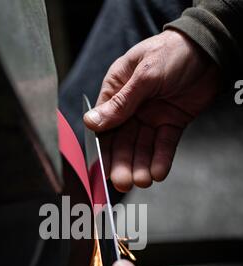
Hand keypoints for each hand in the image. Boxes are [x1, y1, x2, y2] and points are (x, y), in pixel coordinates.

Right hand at [84, 30, 220, 191]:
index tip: (100, 168)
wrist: (209, 50)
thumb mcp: (144, 74)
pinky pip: (164, 145)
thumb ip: (120, 102)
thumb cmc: (173, 51)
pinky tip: (158, 173)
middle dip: (122, 163)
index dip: (101, 147)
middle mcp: (132, 107)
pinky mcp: (171, 123)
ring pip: (142, 147)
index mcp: (118, 90)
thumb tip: (90, 122)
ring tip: (142, 181)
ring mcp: (151, 117)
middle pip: (122, 141)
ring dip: (141, 166)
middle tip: (122, 182)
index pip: (104, 124)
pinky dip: (161, 160)